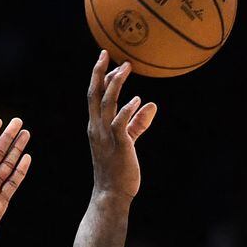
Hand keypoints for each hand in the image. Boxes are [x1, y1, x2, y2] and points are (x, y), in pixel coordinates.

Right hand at [87, 51, 156, 200]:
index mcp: (96, 126)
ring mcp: (106, 137)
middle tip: (106, 52)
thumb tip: (151, 104)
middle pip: (95, 94)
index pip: (95, 96)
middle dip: (99, 72)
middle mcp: (97, 128)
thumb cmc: (119, 169)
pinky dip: (127, 110)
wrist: (112, 194)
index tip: (107, 60)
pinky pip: (120, 123)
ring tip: (125, 68)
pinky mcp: (118, 146)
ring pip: (106, 104)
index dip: (100, 77)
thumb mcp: (129, 141)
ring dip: (115, 84)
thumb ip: (138, 123)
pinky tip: (137, 100)